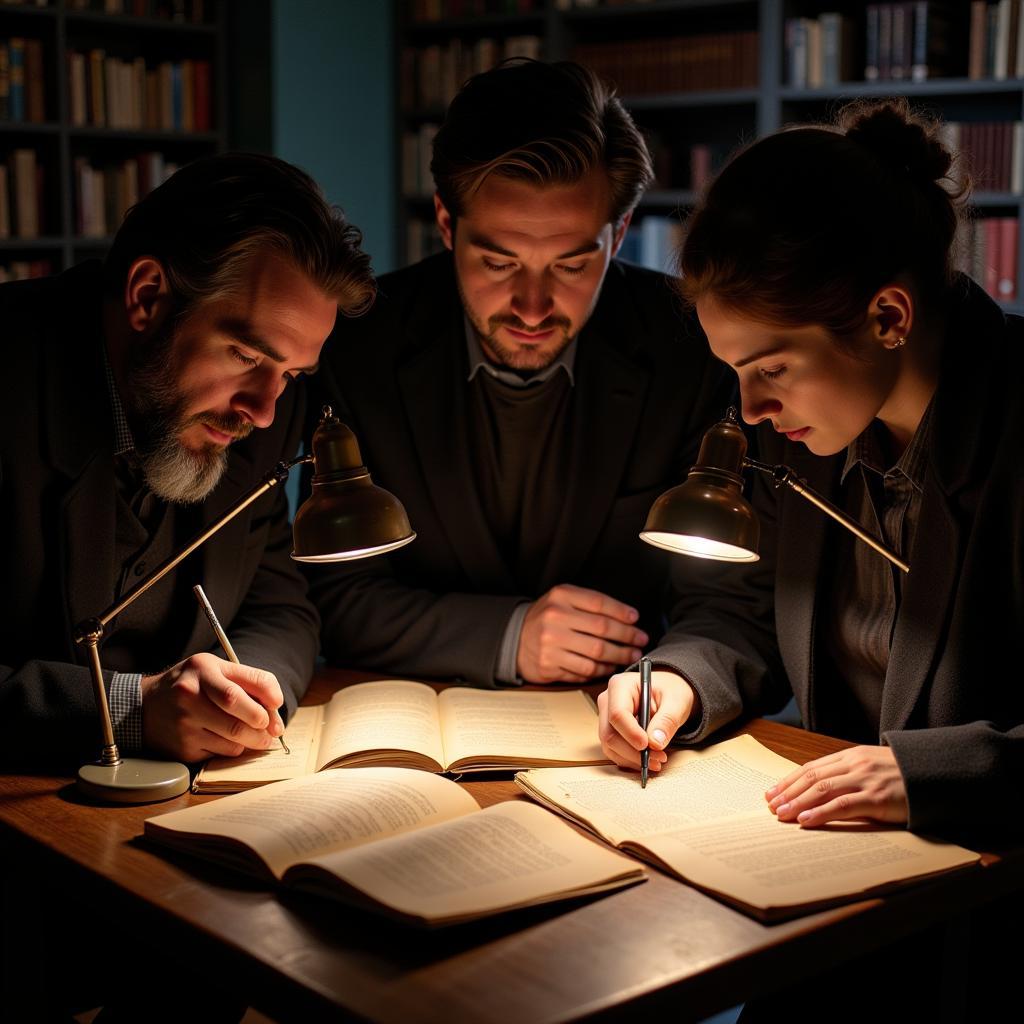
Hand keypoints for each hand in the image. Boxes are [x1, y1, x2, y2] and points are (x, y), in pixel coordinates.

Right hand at [140, 652, 285, 761]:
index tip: (277, 704)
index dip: (270, 695)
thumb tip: (274, 709)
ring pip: (234, 738)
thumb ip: (245, 682)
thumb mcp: (213, 670)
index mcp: (204, 669)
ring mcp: (184, 723)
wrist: (144, 707)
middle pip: (240, 715)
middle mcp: (191, 694)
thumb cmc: (190, 686)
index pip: (248, 682)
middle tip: (271, 729)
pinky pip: (220, 753)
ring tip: (257, 737)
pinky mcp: (182, 747)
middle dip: (263, 724)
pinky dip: (232, 749)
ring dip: (253, 741)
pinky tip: (229, 741)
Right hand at [516, 584, 647, 683]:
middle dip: (627, 636)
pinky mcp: (549, 665)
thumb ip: (590, 604)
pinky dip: (601, 669)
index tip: (636, 620)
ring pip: (596, 653)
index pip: (599, 603)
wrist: (514, 639)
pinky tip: (610, 666)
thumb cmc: (547, 619)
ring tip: (631, 655)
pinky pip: (584, 670)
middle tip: (641, 640)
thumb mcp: (563, 600)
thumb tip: (628, 617)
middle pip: (602, 629)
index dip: (622, 612)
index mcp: (561, 596)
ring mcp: (550, 643)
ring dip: (619, 656)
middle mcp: (554, 618)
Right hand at [597, 667, 696, 771]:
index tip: (648, 745)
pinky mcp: (610, 732)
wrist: (668, 695)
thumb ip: (667, 720)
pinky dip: (631, 760)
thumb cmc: (670, 691)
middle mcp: (608, 701)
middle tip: (658, 758)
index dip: (631, 733)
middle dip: (633, 751)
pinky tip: (649, 760)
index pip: (617, 714)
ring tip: (657, 760)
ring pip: (610, 746)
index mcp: (620, 685)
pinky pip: (614, 752)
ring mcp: (606, 718)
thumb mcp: (677, 701)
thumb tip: (655, 742)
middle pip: (609, 733)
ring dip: (633, 759)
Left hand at [766, 745, 907, 826]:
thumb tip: (816, 791)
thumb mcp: (871, 767)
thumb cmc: (901, 775)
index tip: (772, 791)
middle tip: (770, 805)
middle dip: (788, 791)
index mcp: (850, 755)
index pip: (811, 767)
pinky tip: (806, 820)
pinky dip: (821, 812)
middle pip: (811, 777)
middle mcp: (854, 764)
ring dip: (798, 802)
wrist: (934, 775)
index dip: (789, 780)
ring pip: (822, 789)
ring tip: (781, 814)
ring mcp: (865, 780)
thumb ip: (847, 774)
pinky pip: (843, 805)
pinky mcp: (877, 798)